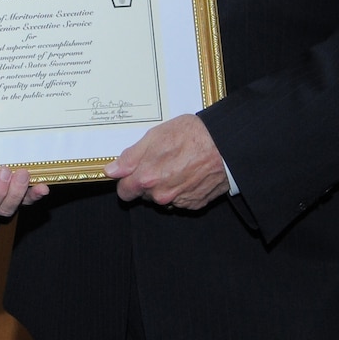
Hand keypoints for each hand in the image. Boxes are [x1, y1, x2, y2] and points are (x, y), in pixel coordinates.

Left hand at [107, 114, 229, 209]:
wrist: (227, 145)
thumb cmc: (193, 136)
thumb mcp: (155, 136)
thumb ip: (130, 157)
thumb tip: (111, 171)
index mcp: (147, 179)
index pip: (124, 191)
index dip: (127, 179)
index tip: (133, 170)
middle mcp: (161, 195)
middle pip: (144, 194)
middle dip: (148, 181)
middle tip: (162, 160)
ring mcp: (179, 202)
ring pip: (163, 197)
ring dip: (166, 185)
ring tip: (179, 164)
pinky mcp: (195, 204)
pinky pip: (181, 199)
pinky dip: (182, 189)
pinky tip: (191, 173)